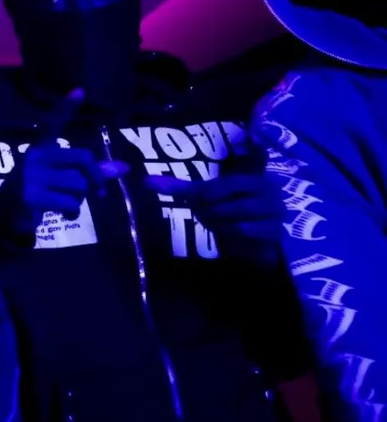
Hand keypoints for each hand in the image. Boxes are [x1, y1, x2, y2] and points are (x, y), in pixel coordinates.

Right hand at [8, 89, 128, 234]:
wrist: (7, 214)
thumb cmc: (40, 191)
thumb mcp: (63, 178)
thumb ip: (92, 171)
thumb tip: (124, 168)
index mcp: (42, 147)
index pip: (54, 122)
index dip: (67, 107)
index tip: (80, 90)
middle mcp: (35, 156)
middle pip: (84, 159)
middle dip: (95, 178)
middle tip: (96, 192)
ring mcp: (31, 175)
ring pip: (79, 184)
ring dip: (81, 199)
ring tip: (68, 203)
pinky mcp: (31, 196)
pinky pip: (70, 203)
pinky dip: (73, 212)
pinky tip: (65, 214)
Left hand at [144, 123, 284, 246]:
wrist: (254, 242)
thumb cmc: (230, 212)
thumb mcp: (207, 197)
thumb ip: (180, 188)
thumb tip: (145, 182)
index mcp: (255, 179)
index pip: (232, 182)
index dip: (211, 192)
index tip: (200, 199)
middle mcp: (271, 194)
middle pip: (232, 203)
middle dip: (211, 212)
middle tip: (203, 214)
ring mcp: (276, 215)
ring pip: (238, 221)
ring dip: (219, 225)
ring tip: (215, 224)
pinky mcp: (276, 234)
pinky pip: (248, 234)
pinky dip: (232, 237)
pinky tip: (229, 238)